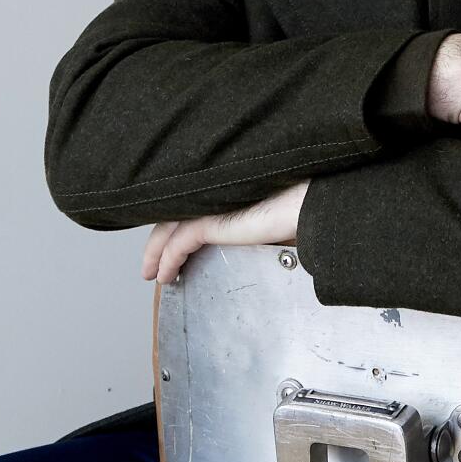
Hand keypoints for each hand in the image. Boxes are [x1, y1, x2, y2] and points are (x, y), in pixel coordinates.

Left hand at [140, 179, 309, 284]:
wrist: (309, 202)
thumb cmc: (301, 205)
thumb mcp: (268, 217)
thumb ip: (248, 222)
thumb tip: (243, 235)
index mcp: (227, 187)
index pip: (191, 203)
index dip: (175, 223)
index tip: (168, 245)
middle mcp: (215, 190)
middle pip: (175, 212)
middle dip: (159, 240)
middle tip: (151, 263)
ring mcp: (211, 201)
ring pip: (171, 226)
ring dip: (157, 252)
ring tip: (153, 274)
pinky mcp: (211, 218)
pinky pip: (179, 242)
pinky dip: (167, 258)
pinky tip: (165, 274)